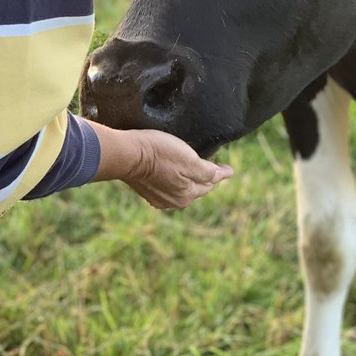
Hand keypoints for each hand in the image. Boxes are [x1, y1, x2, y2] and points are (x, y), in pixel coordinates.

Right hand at [89, 123, 232, 209]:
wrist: (127, 155)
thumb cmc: (159, 153)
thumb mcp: (189, 160)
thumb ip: (209, 172)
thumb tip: (228, 174)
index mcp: (187, 195)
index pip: (210, 182)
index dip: (219, 171)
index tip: (225, 165)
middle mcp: (175, 202)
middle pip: (197, 187)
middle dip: (205, 178)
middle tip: (212, 165)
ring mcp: (160, 199)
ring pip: (182, 187)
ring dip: (189, 179)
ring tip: (193, 167)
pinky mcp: (147, 192)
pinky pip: (167, 186)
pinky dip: (174, 179)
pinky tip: (172, 171)